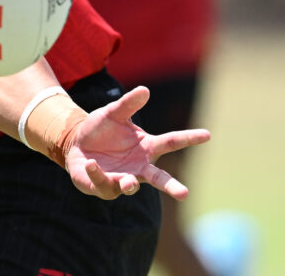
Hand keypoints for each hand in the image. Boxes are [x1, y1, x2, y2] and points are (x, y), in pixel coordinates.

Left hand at [64, 86, 209, 199]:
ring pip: (131, 186)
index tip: (208, 134)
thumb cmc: (101, 129)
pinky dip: (97, 174)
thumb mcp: (112, 113)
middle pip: (159, 178)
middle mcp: (139, 167)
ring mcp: (123, 178)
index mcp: (147, 147)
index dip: (189, 138)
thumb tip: (145, 90)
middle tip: (185, 194)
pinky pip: (103, 183)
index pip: (171, 142)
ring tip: (129, 183)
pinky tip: (91, 164)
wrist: (76, 144)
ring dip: (129, 184)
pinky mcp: (104, 187)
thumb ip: (127, 104)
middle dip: (172, 187)